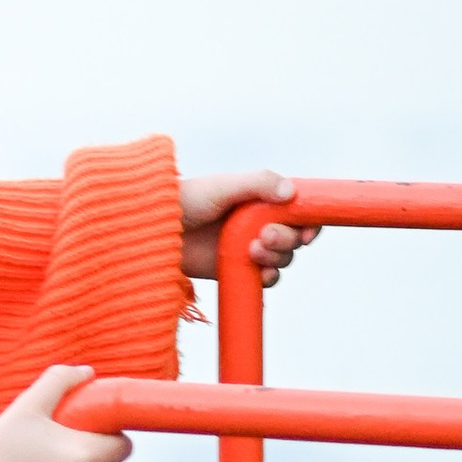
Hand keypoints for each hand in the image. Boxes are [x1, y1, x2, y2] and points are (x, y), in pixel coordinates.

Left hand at [180, 170, 319, 285]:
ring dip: (277, 256)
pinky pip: (266, 278)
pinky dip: (269, 276)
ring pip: (282, 258)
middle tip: (264, 236)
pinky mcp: (238, 270)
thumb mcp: (222, 186)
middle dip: (287, 238)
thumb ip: (257, 183)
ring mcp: (248, 248)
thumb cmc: (183, 201)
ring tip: (252, 250)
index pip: (297, 209)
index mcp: (259, 199)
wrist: (152, 231)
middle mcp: (257, 223)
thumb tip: (290, 192)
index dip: (309, 220)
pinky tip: (260, 272)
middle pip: (294, 236)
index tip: (307, 229)